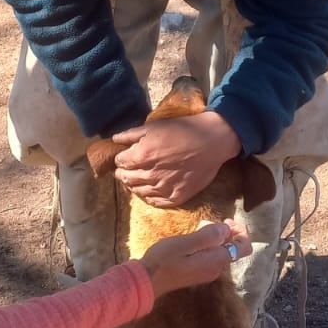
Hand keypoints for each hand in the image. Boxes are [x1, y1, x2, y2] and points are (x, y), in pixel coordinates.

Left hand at [114, 111, 240, 207]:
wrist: (213, 140)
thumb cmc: (184, 129)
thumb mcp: (154, 126)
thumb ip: (131, 134)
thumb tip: (114, 140)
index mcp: (142, 155)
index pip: (120, 163)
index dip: (120, 159)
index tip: (124, 157)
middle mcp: (150, 174)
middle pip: (126, 178)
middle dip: (123, 173)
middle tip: (126, 170)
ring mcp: (164, 187)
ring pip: (139, 191)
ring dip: (134, 186)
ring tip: (136, 181)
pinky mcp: (177, 196)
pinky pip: (156, 202)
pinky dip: (149, 197)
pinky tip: (149, 192)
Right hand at [139, 220, 251, 298]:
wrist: (147, 281)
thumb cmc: (164, 260)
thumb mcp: (185, 243)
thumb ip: (208, 236)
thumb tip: (226, 229)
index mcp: (216, 261)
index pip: (244, 247)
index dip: (242, 232)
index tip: (226, 220)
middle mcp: (216, 269)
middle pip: (234, 249)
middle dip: (227, 233)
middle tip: (209, 221)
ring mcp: (207, 273)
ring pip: (222, 253)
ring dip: (216, 239)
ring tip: (199, 228)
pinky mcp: (198, 274)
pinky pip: (211, 257)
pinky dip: (208, 246)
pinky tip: (193, 241)